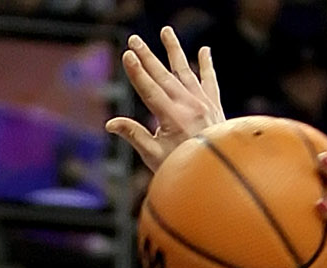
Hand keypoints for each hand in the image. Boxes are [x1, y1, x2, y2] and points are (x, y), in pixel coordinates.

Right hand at [105, 28, 224, 175]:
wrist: (215, 176)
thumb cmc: (181, 168)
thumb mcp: (154, 157)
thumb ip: (134, 136)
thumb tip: (111, 124)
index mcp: (172, 118)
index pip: (150, 90)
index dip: (137, 72)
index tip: (127, 55)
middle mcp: (189, 106)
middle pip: (164, 76)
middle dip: (147, 57)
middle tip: (134, 40)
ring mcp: (203, 103)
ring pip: (185, 71)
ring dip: (174, 50)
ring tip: (165, 32)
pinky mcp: (214, 106)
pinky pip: (210, 81)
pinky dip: (206, 65)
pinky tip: (204, 51)